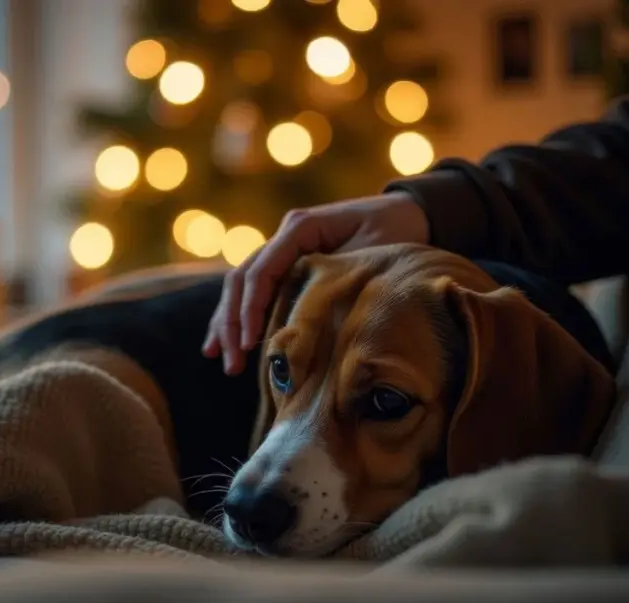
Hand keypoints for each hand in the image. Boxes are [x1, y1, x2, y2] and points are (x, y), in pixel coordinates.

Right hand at [202, 191, 429, 373]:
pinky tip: (227, 344)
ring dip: (227, 323)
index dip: (250, 309)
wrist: (407, 215)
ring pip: (239, 287)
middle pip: (241, 280)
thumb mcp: (370, 253)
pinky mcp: (287, 266)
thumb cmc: (393, 232)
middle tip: (231, 362)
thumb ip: (336, 279)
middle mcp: (283, 236)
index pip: (261, 271)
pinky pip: (254, 292)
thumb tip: (310, 320)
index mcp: (299, 227)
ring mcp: (282, 250)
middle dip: (231, 323)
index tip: (249, 344)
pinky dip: (239, 317)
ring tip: (221, 359)